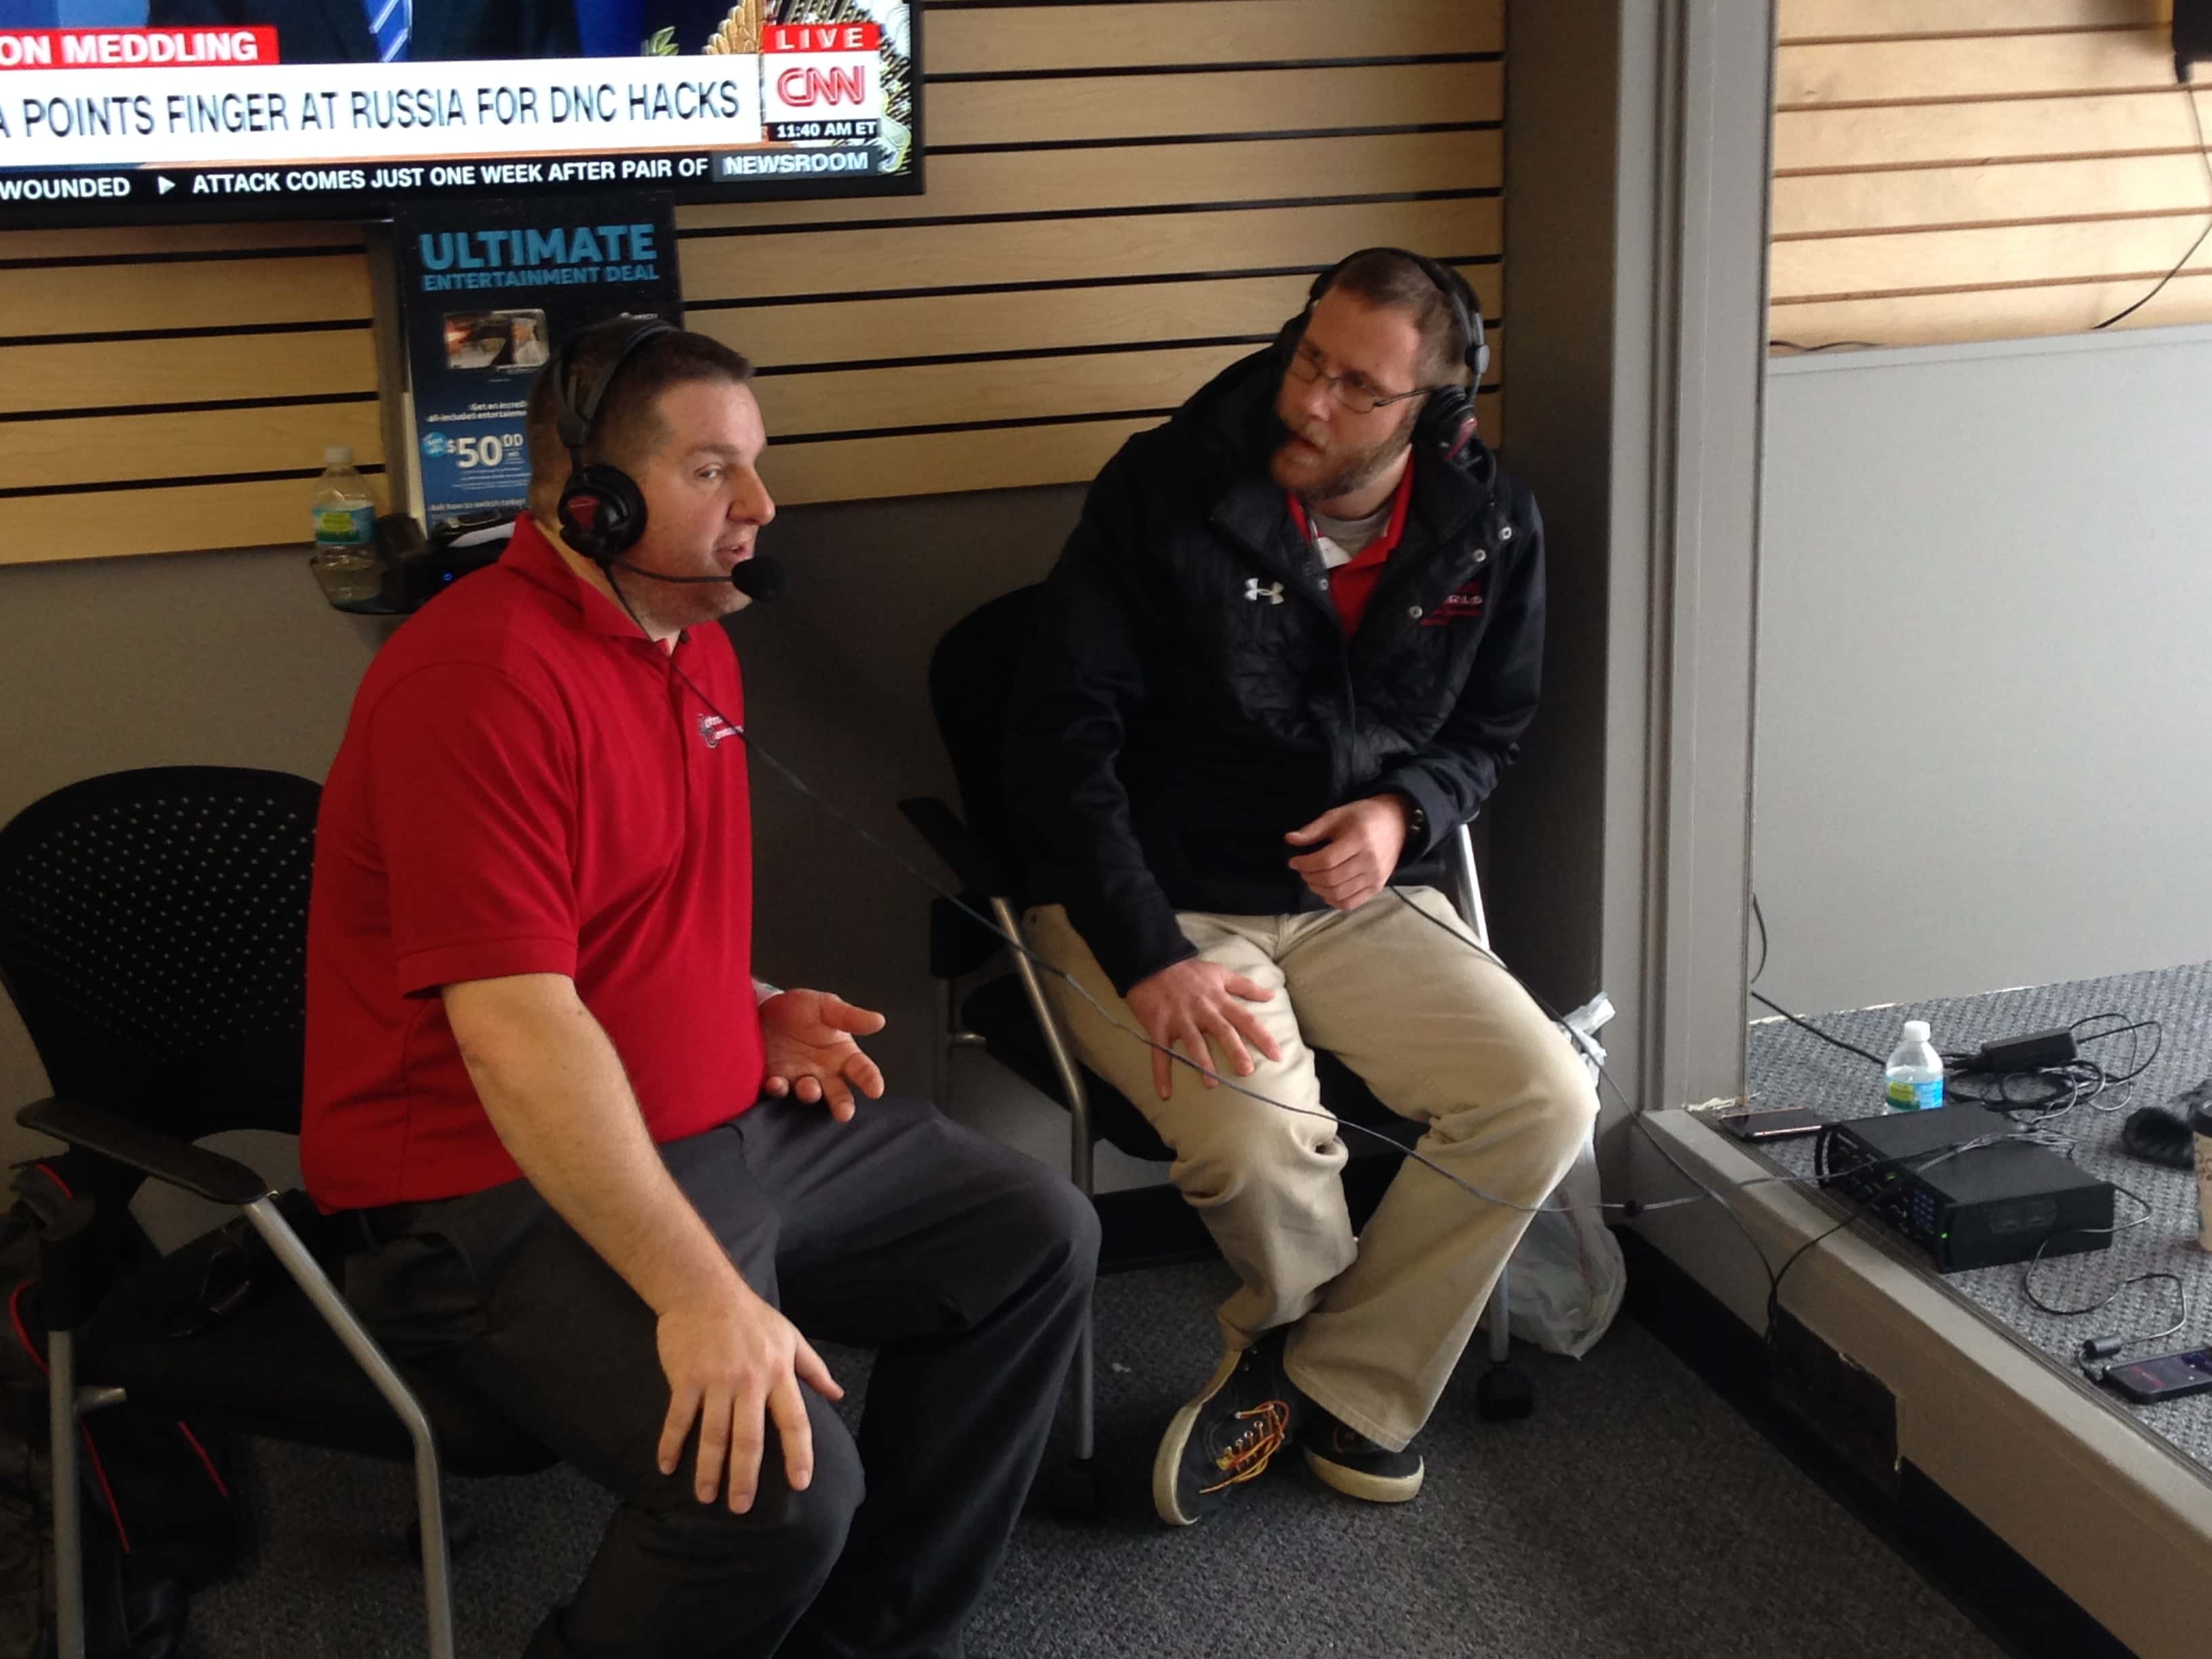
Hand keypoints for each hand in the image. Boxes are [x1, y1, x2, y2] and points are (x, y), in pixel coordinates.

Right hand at [655, 1275, 842, 1512]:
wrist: (704, 1290)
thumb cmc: (751, 1317)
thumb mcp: (790, 1337)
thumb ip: (814, 1369)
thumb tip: (837, 1395)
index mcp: (779, 1372)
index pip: (795, 1421)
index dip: (799, 1454)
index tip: (801, 1483)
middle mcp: (750, 1381)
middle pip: (750, 1439)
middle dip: (745, 1478)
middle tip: (741, 1508)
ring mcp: (716, 1380)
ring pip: (714, 1435)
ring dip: (708, 1470)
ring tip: (707, 1497)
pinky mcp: (686, 1378)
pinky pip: (679, 1418)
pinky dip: (672, 1445)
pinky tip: (667, 1467)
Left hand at [760, 990, 886, 1121]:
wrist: (764, 1008)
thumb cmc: (801, 1009)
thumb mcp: (826, 1006)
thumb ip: (850, 1017)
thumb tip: (879, 1021)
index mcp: (842, 1055)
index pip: (861, 1070)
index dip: (870, 1080)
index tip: (875, 1090)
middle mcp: (823, 1072)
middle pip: (838, 1093)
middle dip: (842, 1104)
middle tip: (845, 1113)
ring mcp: (798, 1078)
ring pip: (809, 1093)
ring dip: (810, 1094)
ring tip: (811, 1090)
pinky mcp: (774, 1080)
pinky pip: (778, 1089)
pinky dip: (778, 1088)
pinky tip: (776, 1083)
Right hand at [1124, 959, 1283, 1099]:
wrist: (1151, 962)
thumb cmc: (1188, 970)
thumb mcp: (1220, 972)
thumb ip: (1245, 986)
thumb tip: (1271, 995)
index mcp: (1218, 999)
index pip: (1246, 1019)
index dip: (1262, 1037)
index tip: (1277, 1056)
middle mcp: (1202, 1010)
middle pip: (1223, 1032)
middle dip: (1235, 1051)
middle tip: (1247, 1071)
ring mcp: (1179, 1019)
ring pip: (1193, 1043)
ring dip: (1202, 1063)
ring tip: (1211, 1083)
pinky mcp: (1158, 1026)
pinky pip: (1159, 1052)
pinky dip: (1161, 1073)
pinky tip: (1165, 1093)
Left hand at [1284, 796, 1410, 911]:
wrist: (1397, 823)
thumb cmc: (1363, 817)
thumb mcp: (1337, 815)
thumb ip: (1313, 830)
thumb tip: (1289, 839)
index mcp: (1359, 840)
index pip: (1326, 861)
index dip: (1305, 864)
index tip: (1293, 861)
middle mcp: (1370, 862)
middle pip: (1331, 879)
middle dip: (1309, 877)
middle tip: (1302, 870)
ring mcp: (1375, 878)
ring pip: (1338, 894)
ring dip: (1318, 890)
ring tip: (1312, 879)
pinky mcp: (1378, 888)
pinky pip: (1351, 903)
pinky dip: (1333, 901)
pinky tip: (1325, 891)